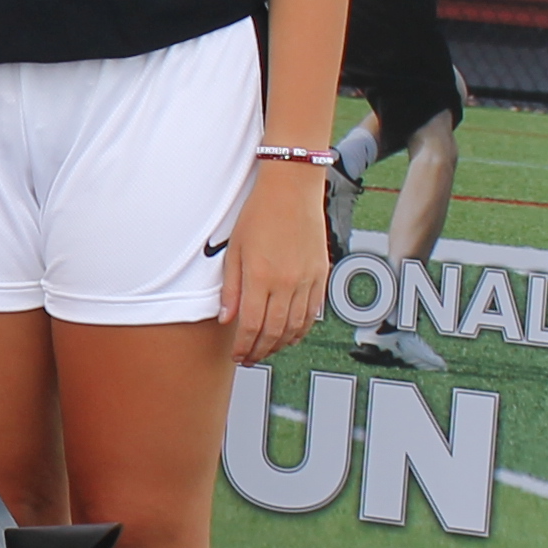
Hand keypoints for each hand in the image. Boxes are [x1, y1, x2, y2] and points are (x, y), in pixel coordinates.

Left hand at [223, 160, 331, 363]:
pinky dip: (302, 329)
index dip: (244, 346)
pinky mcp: (321, 275)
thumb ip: (230, 288)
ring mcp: (306, 280)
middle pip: (274, 332)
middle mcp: (285, 282)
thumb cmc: (260, 213)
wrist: (292, 190)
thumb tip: (226, 319)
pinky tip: (292, 333)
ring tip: (268, 349)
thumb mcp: (234, 250)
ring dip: (281, 344)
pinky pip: (313, 312)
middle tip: (251, 358)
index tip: (238, 354)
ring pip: (296, 327)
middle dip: (260, 351)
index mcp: (259, 277)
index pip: (250, 326)